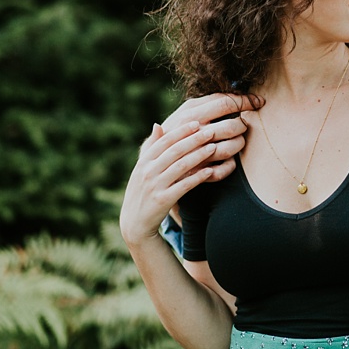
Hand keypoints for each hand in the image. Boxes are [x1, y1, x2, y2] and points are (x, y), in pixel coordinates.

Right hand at [119, 96, 250, 245]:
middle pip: (175, 151)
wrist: (134, 225)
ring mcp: (155, 186)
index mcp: (143, 162)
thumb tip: (158, 125)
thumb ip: (151, 149)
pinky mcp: (163, 201)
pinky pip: (184, 185)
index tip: (197, 123)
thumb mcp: (141, 170)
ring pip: (181, 166)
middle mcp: (148, 172)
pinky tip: (210, 171)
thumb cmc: (141, 193)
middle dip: (194, 139)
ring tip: (214, 147)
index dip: (181, 131)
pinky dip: (198, 177)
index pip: (165, 141)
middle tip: (210, 132)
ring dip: (199, 155)